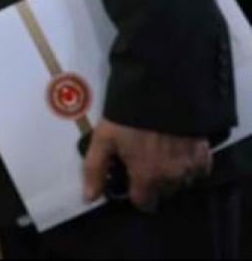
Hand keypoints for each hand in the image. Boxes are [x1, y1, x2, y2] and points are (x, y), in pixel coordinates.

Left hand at [83, 118, 211, 211]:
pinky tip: (178, 148)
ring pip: (181, 183)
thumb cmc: (128, 116)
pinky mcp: (205, 153)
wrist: (162, 91)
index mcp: (147, 177)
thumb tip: (89, 198)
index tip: (130, 181)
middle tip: (143, 161)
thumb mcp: (103, 139)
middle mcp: (172, 178)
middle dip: (153, 183)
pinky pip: (198, 169)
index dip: (135, 194)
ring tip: (159, 153)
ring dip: (171, 175)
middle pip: (163, 193)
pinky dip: (189, 163)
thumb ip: (95, 170)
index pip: (144, 203)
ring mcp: (190, 166)